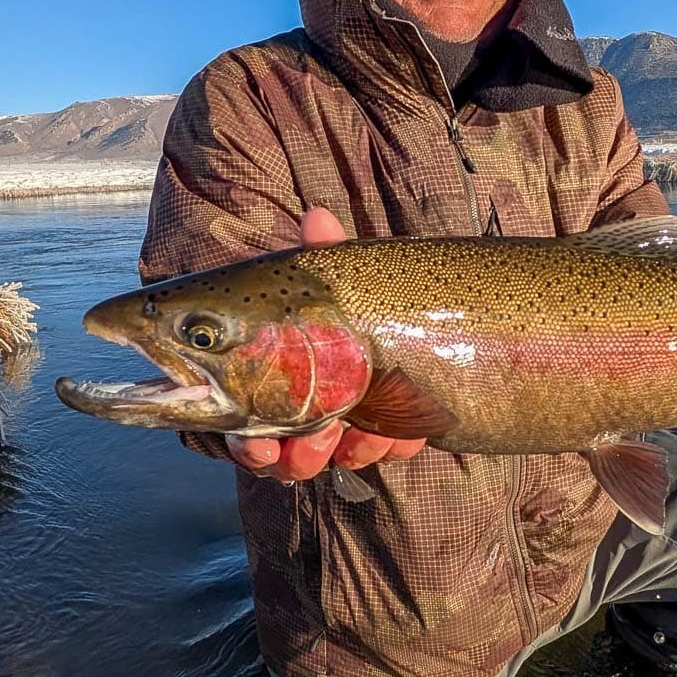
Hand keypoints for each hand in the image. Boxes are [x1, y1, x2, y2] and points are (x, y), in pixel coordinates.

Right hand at [224, 208, 426, 481]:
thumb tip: (317, 216)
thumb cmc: (357, 295)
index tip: (257, 445)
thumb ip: (323, 253)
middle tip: (306, 442)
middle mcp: (307, 413)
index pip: (249, 428)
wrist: (428, 311)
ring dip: (340, 453)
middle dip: (293, 458)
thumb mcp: (338, 277)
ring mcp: (351, 425)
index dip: (249, 445)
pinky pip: (389, 449)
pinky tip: (403, 433)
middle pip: (286, 457)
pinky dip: (393, 443)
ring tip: (351, 434)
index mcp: (279, 382)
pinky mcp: (394, 430)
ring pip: (336, 460)